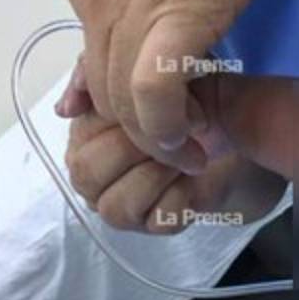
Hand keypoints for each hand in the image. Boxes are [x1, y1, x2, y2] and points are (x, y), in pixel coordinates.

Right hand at [58, 70, 284, 233]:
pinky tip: (194, 177)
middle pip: (87, 174)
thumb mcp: (149, 73)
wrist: (235, 134)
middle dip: (133, 150)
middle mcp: (92, 177)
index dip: (117, 121)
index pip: (78, 137)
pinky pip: (157, 220)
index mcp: (82, 138)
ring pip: (116, 207)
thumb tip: (63, 109)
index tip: (152, 106)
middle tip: (174, 133)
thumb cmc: (187, 102)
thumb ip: (99, 77)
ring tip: (187, 155)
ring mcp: (119, 205)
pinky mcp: (153, 226)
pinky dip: (181, 196)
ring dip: (156, 176)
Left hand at [61, 0, 291, 173]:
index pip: (94, 64)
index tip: (163, 119)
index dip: (128, 103)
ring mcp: (125, 8)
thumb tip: (124, 42)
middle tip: (185, 143)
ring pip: (124, 102)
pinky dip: (170, 127)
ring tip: (193, 147)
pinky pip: (154, 94)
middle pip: (105, 91)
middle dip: (143, 130)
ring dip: (159, 138)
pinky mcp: (172, 18)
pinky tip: (194, 136)